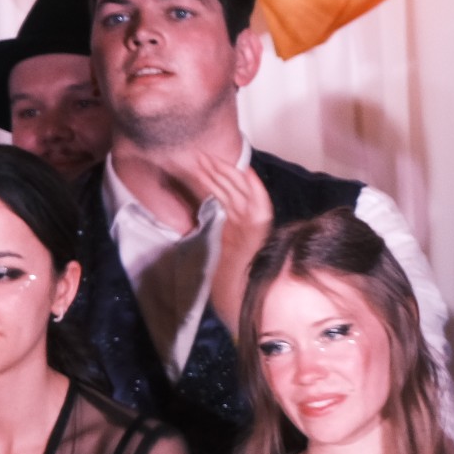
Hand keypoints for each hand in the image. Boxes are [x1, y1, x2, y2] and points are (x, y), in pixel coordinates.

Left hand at [185, 149, 275, 336]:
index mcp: (233, 225)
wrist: (237, 301)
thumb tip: (194, 215)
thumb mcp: (213, 251)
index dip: (211, 177)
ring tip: (208, 157)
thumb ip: (210, 233)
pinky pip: (260, 205)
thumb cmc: (226, 282)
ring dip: (226, 173)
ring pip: (241, 192)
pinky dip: (255, 188)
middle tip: (197, 152)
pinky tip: (246, 172)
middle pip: (230, 188)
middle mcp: (244, 223)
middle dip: (215, 170)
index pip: (223, 194)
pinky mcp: (258, 231)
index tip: (197, 163)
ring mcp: (252, 226)